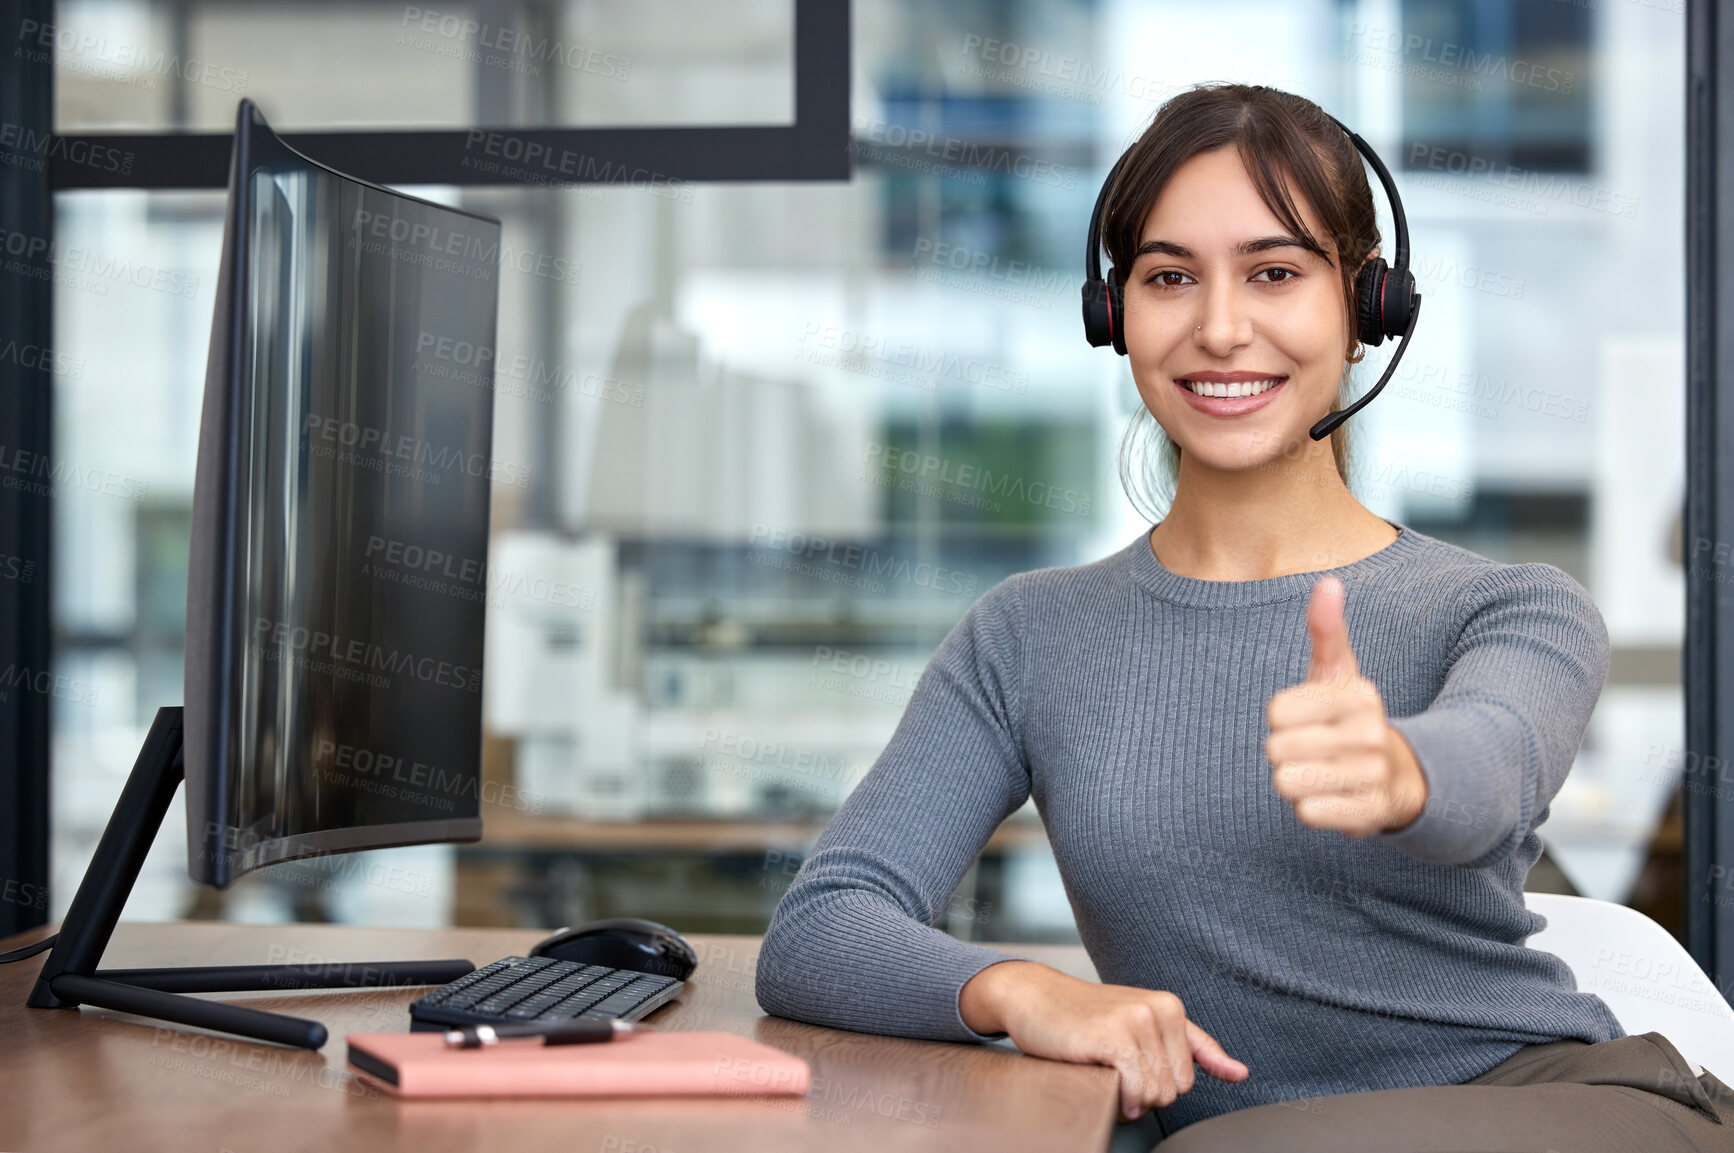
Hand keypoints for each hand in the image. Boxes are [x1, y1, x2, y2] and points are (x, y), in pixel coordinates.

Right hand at [959, 961, 1248, 1120]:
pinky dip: (1113, 1095)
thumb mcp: (1143, 1024)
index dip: (1153, 1084)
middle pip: (1172, 1092)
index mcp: (1171, 1007)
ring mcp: (1137, 1021)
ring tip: (1101, 1067)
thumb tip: (1240, 1073)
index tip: (1128, 1065)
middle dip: (1140, 1092)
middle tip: (1110, 1066)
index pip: (1186, 1078)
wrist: (1033, 996)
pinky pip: (1133, 1091)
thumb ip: (1194, 1048)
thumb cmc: (1084, 1016)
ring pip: (1154, 1095)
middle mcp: (1159, 1010)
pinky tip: (1094, 1071)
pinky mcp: (1113, 1037)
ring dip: (1124, 1096)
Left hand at [1264, 575, 1427, 835]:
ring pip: (1288, 782)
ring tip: (1320, 774)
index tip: (1307, 721)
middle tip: (1313, 752)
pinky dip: (1310, 808)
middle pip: (1276, 749)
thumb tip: (1328, 582)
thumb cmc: (1351, 719)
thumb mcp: (1340, 673)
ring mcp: (1371, 776)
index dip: (1282, 720)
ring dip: (1294, 782)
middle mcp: (1369, 733)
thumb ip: (1326, 630)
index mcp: (1359, 695)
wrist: (1400, 778)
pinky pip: (1308, 813)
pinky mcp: (1368, 814)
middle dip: (1285, 753)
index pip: (1276, 712)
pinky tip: (1330, 798)